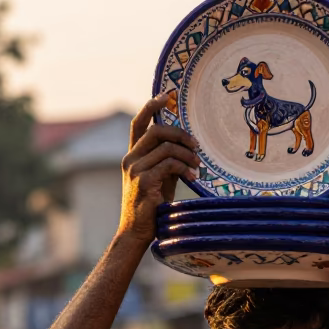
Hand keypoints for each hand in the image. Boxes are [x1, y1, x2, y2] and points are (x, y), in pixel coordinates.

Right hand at [118, 94, 200, 244]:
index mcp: (132, 156)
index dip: (151, 106)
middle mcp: (130, 159)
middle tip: (196, 145)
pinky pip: (169, 164)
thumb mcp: (160, 178)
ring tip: (198, 164)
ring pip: (166, 147)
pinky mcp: (144, 182)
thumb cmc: (151, 206)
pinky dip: (185, 168)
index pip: (138, 124)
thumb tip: (187, 145)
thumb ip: (167, 160)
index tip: (167, 97)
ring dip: (187, 154)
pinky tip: (193, 177)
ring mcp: (135, 170)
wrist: (136, 232)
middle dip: (180, 134)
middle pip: (156, 131)